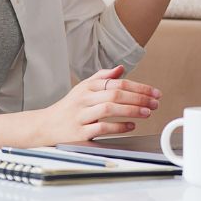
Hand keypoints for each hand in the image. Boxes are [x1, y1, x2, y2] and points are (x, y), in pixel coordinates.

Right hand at [35, 65, 161, 143]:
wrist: (45, 126)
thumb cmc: (68, 107)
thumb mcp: (83, 88)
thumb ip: (102, 78)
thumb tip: (121, 68)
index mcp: (88, 86)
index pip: (117, 82)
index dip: (139, 87)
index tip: (154, 92)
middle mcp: (84, 98)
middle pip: (115, 93)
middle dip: (139, 98)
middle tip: (155, 103)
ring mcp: (81, 115)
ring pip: (109, 108)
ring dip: (131, 110)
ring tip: (147, 113)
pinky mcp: (79, 132)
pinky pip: (101, 127)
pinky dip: (118, 127)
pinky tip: (131, 126)